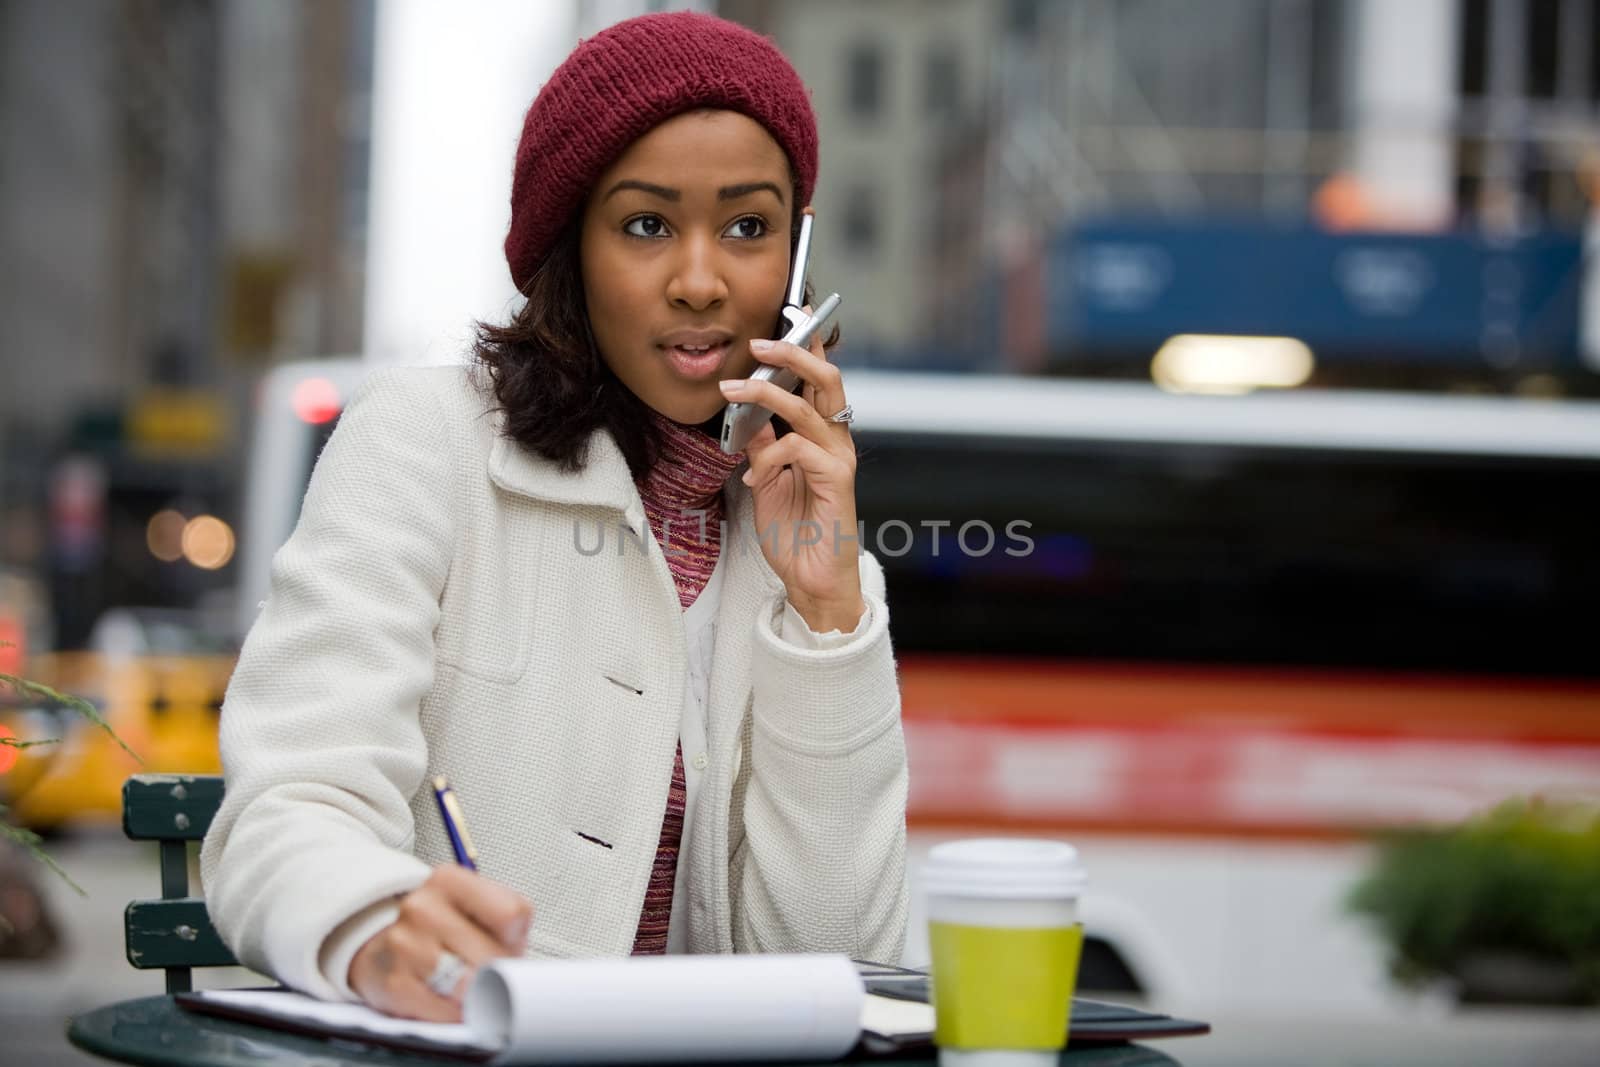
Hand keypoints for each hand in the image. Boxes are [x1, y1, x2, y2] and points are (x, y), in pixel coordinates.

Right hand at [348, 865, 531, 1021]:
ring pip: (469, 983)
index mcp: (448, 880)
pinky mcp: (393, 984)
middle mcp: (421, 907)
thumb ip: (508, 920)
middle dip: (498, 971)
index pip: (510, 913)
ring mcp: (403, 945)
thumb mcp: (476, 907)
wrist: (380, 946)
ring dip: (476, 993)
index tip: (504, 942)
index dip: (514, 938)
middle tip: (488, 972)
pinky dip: (455, 1013)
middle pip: (492, 954)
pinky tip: (448, 1000)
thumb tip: (522, 962)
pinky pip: (445, 1010)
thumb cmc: (440, 929)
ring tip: (466, 984)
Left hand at [718, 321, 863, 632]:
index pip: (818, 378)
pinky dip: (768, 456)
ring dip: (767, 392)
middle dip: (793, 352)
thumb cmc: (794, 531)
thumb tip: (746, 409)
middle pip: (826, 378)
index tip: (790, 311)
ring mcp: (839, 458)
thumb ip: (761, 442)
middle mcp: (837, 440)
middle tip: (759, 341)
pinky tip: (754, 477)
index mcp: (822, 434)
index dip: (807, 343)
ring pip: (809, 406)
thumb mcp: (766, 478)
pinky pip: (799, 448)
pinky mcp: (837, 480)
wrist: (811, 578)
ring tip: (734, 389)